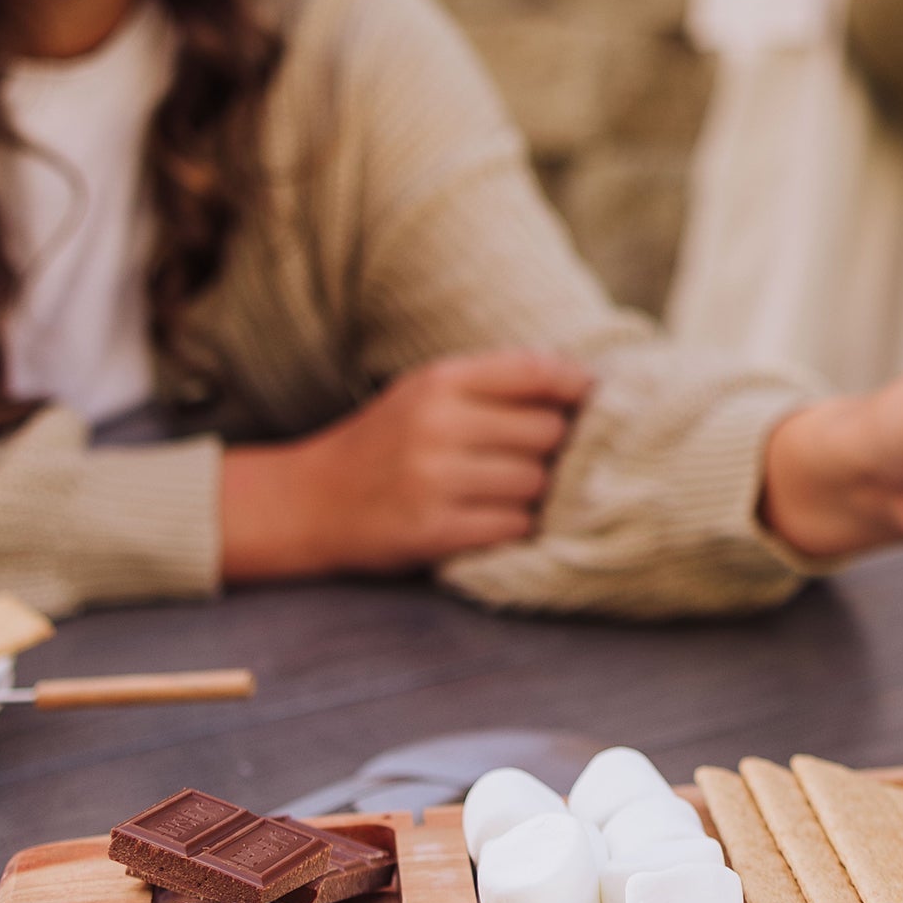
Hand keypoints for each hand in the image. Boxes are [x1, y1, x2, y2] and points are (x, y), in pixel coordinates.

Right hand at [219, 348, 593, 579]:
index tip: (594, 402)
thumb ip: (496, 384)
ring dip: (538, 493)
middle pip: (548, 433)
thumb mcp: (428, 393)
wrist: (308, 502)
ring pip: (535, 483)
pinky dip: (516, 526)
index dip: (578, 387)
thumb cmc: (388, 443)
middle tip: (547, 460)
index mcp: (440, 380)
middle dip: (557, 450)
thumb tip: (587, 386)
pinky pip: (512, 526)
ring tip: (516, 492)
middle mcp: (437, 424)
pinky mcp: (431, 530)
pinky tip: (498, 521)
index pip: (537, 372)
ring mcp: (433, 479)